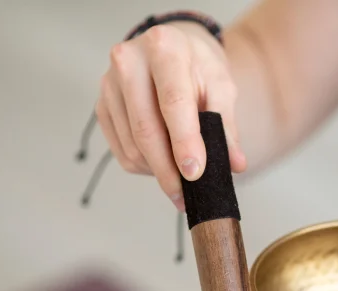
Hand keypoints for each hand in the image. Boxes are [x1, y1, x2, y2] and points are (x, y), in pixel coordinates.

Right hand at [96, 21, 245, 210]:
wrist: (172, 47)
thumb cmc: (199, 66)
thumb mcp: (221, 87)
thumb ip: (226, 126)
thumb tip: (235, 164)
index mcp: (164, 48)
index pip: (173, 103)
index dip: (184, 142)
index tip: (195, 174)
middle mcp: (129, 61)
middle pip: (146, 129)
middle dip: (167, 170)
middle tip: (185, 197)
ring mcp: (109, 84)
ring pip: (131, 144)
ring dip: (156, 171)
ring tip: (179, 181)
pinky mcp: (102, 105)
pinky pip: (120, 149)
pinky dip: (143, 166)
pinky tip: (162, 166)